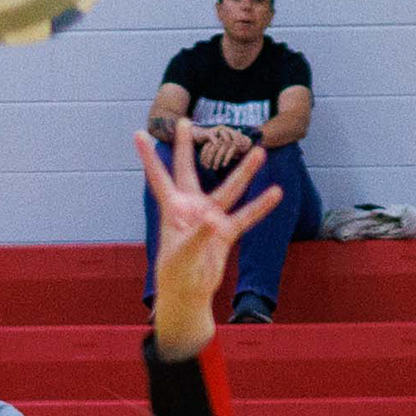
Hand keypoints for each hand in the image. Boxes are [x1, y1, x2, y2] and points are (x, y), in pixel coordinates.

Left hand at [135, 121, 281, 360]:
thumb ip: (198, 236)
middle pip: (188, 170)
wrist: (188, 294)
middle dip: (186, 146)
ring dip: (244, 173)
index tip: (139, 133)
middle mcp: (191, 207)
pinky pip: (246, 217)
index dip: (149, 157)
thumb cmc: (176, 274)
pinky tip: (275, 193)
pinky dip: (260, 206)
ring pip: (228, 190)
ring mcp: (210, 218)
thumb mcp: (183, 255)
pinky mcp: (225, 233)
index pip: (159, 177)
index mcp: (173, 209)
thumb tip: (214, 222)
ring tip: (260, 151)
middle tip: (187, 121)